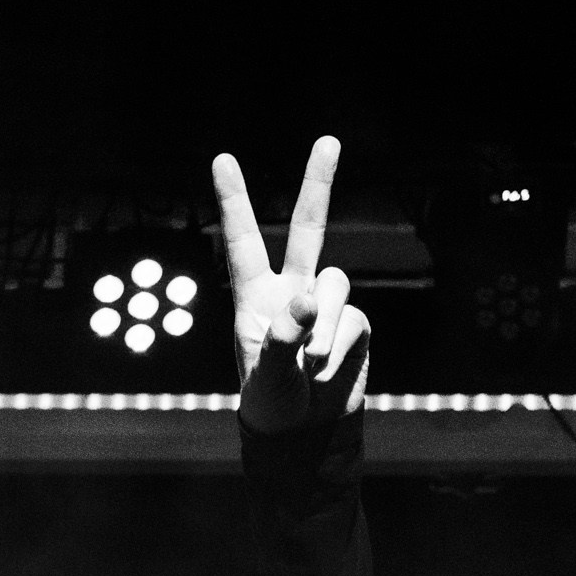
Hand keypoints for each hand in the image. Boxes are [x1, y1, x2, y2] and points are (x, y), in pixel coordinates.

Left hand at [211, 136, 370, 436]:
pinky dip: (341, 346)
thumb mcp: (267, 377)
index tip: (222, 158)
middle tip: (329, 140)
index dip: (234, 200)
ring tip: (312, 364)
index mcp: (255, 297)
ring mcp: (325, 305)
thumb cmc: (273, 405)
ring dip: (324, 327)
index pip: (244, 241)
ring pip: (335, 285)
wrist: (306, 435)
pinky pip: (353, 319)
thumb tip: (308, 300)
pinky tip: (329, 369)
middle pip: (309, 227)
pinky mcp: (353, 324)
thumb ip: (282, 338)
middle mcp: (291, 291)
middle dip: (319, 183)